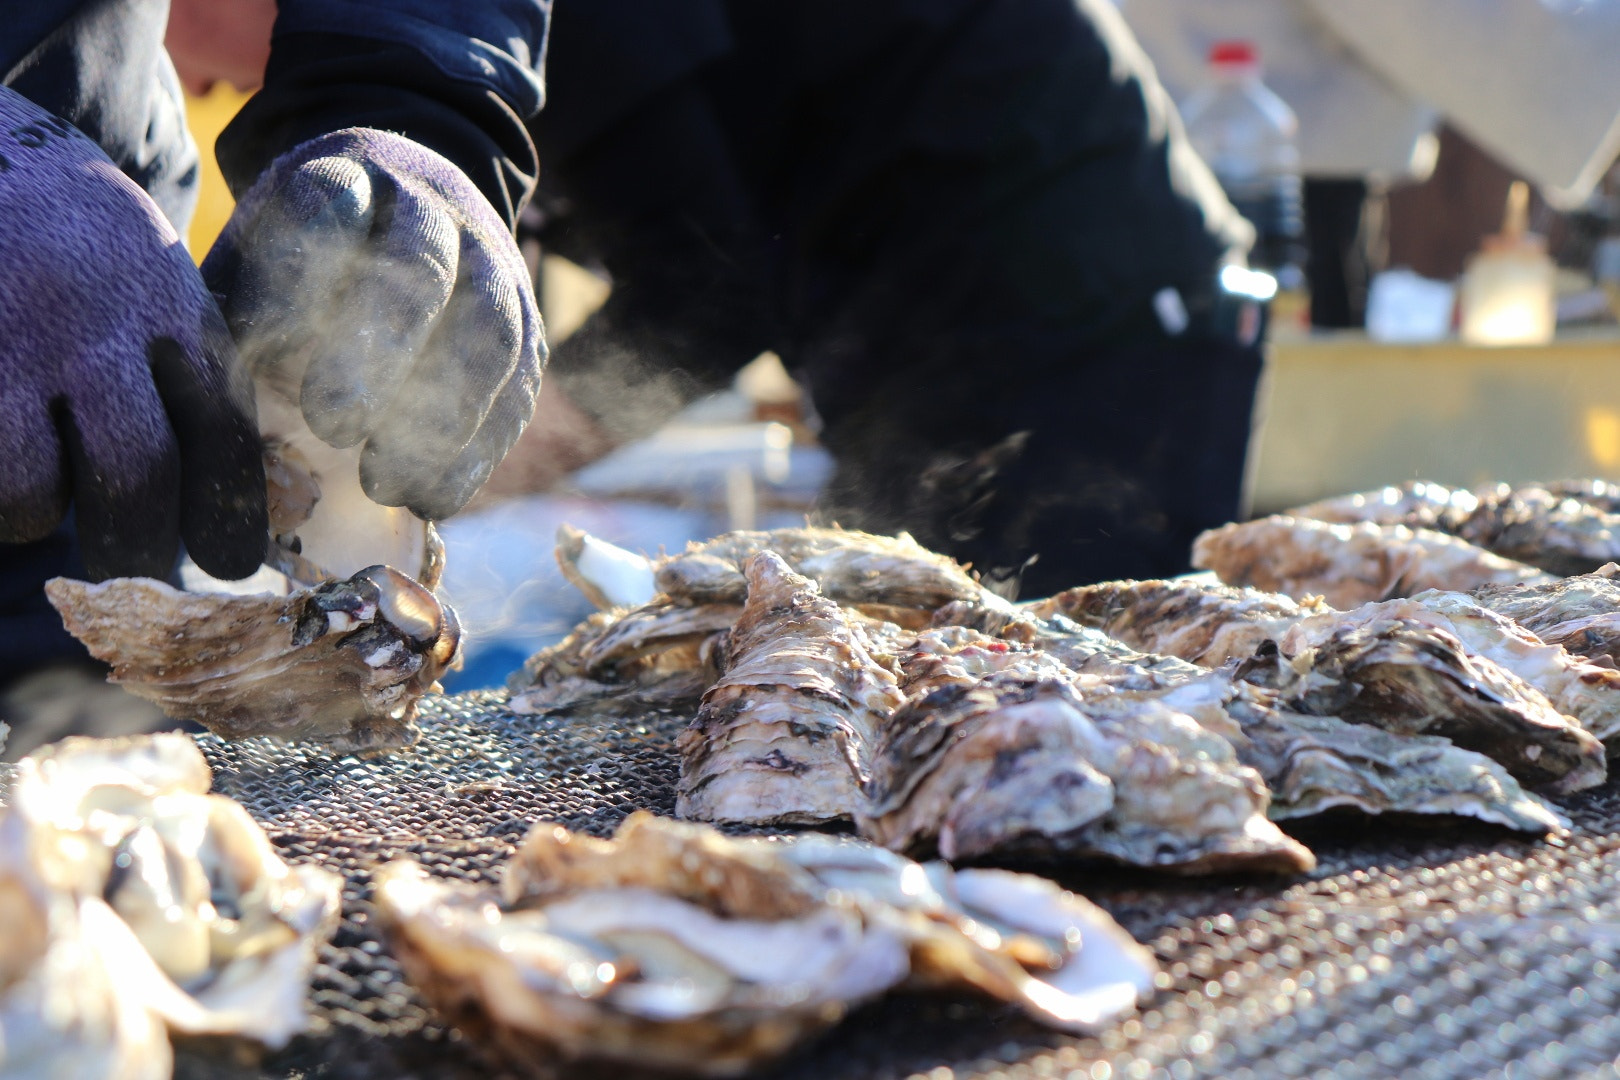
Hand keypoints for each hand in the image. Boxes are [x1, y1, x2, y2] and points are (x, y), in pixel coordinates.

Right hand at [0, 87, 265, 580]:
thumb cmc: (72, 237)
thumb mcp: (148, 274)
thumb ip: (185, 368)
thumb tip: (227, 504)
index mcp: (165, 306)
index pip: (221, 431)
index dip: (228, 513)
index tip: (229, 562)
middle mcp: (90, 326)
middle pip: (135, 475)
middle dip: (137, 543)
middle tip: (130, 562)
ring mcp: (6, 343)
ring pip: (31, 493)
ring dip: (36, 513)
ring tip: (36, 483)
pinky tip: (3, 452)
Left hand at [202, 128, 544, 520]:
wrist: (408, 212)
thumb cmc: (302, 262)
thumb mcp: (253, 259)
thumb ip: (232, 316)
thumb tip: (205, 408)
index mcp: (348, 177)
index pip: (332, 213)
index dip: (303, 288)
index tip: (267, 360)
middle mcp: (433, 209)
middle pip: (423, 271)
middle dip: (381, 353)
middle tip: (332, 427)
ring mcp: (494, 264)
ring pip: (490, 332)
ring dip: (441, 417)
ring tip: (385, 483)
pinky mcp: (529, 325)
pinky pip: (520, 386)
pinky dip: (479, 448)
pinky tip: (433, 496)